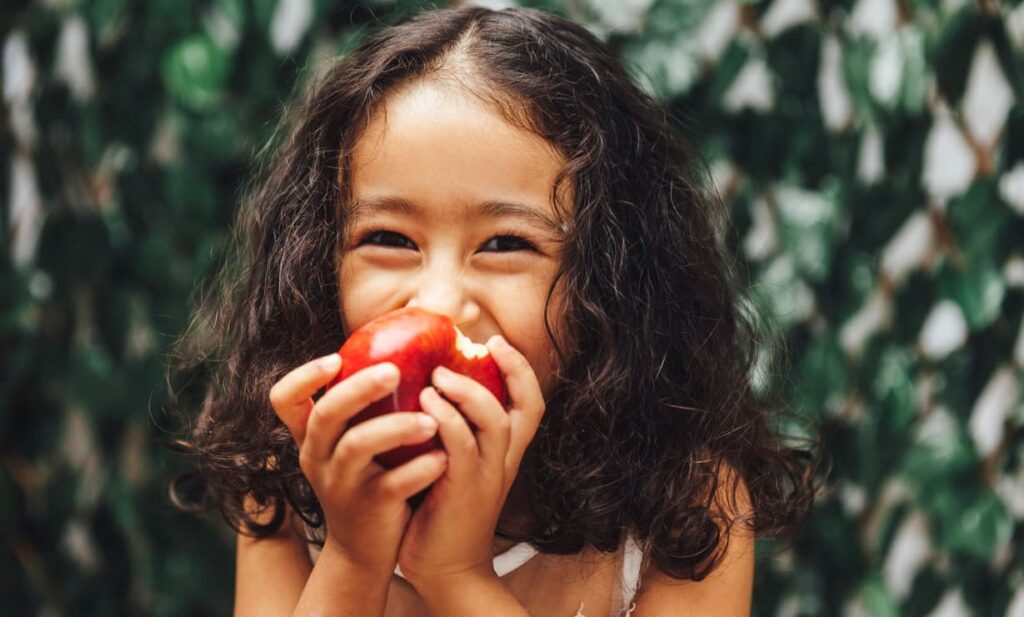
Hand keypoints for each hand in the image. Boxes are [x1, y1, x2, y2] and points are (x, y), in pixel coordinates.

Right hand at [269, 354, 448, 572]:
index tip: (335, 358)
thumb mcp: (351, 444)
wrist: (365, 550)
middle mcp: (318, 457)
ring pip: (358, 446)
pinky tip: (443, 458)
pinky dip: (419, 469)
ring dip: (396, 427)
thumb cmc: (368, 478)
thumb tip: (398, 349)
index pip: (283, 399)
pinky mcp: (369, 508)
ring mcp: (340, 484)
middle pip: (327, 414)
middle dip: (359, 388)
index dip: (303, 376)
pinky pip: (393, 484)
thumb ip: (361, 407)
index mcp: (311, 437)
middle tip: (394, 370)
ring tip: (431, 421)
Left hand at [396, 335, 545, 587]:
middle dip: (510, 368)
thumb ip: (449, 431)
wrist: (444, 571)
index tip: (497, 343)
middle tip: (478, 344)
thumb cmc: (440, 512)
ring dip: (468, 390)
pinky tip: (424, 401)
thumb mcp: (452, 465)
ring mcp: (487, 476)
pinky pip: (461, 445)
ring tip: (438, 373)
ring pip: (496, 420)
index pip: (531, 404)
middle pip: (527, 406)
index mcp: (504, 454)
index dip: (521, 370)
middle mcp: (503, 462)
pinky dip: (446, 418)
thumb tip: (423, 385)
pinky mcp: (463, 490)